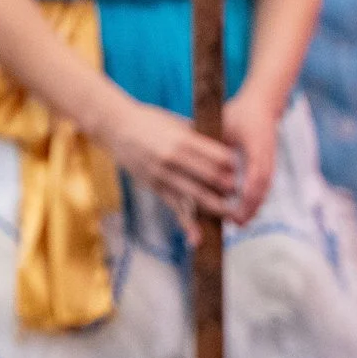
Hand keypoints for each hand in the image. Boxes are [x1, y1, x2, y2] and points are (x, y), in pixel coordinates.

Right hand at [95, 93, 235, 233]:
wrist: (116, 127)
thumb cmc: (148, 120)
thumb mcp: (174, 121)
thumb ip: (196, 134)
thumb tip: (221, 145)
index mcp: (182, 139)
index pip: (216, 156)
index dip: (231, 165)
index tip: (240, 168)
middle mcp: (173, 159)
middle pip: (210, 178)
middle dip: (228, 188)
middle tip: (239, 192)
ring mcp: (163, 176)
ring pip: (196, 197)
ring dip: (216, 208)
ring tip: (231, 214)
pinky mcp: (155, 187)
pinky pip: (174, 208)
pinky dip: (188, 224)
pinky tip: (199, 238)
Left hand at [221, 84, 285, 223]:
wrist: (262, 104)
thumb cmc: (240, 112)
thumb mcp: (226, 123)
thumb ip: (214, 141)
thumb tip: (194, 152)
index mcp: (257, 146)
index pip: (255, 178)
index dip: (246, 197)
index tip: (235, 211)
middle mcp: (266, 157)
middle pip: (261, 189)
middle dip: (250, 208)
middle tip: (236, 223)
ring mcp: (270, 162)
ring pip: (264, 190)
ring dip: (253, 206)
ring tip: (239, 221)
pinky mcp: (269, 165)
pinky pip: (264, 186)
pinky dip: (255, 200)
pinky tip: (245, 210)